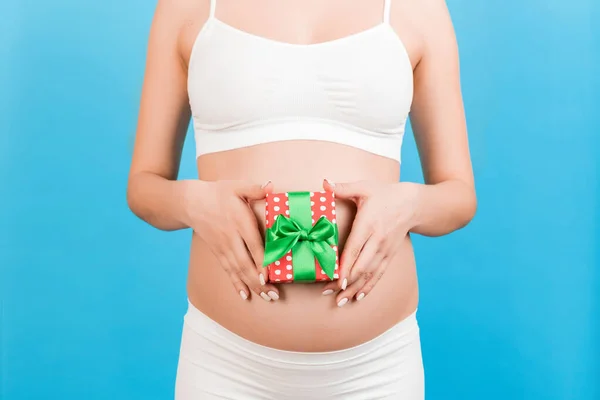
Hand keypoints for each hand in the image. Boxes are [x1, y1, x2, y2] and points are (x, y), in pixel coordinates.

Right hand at [182, 179, 278, 301]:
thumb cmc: (218, 193)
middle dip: (259, 281)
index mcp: (238, 221)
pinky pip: (228, 270)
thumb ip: (254, 188)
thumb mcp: (236, 186)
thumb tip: (272, 186)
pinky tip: (245, 295)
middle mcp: (231, 237)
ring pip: (238, 270)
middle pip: (245, 263)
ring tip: (266, 297)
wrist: (190, 202)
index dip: (260, 261)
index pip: (252, 244)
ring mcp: (223, 247)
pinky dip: (237, 284)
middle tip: (274, 295)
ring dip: (252, 286)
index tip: (269, 275)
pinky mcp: (218, 253)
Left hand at [321, 179, 418, 306]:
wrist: (414, 203)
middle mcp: (377, 240)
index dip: (346, 266)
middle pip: (361, 266)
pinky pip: (379, 274)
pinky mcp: (389, 255)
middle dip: (346, 282)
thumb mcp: (364, 187)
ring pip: (369, 274)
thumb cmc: (385, 194)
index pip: (355, 248)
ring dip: (355, 288)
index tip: (337, 279)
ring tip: (341, 301)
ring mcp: (385, 250)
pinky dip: (369, 286)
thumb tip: (324, 182)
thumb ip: (343, 188)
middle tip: (330, 294)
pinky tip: (358, 297)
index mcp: (369, 224)